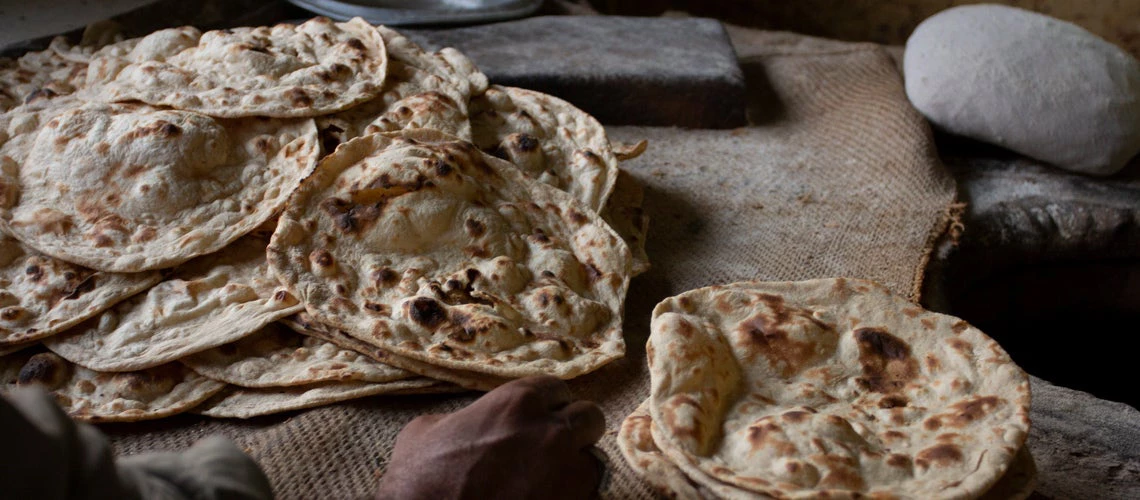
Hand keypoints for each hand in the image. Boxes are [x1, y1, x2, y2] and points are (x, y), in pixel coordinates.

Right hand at [375, 376, 605, 499]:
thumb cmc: (420, 476)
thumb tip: (471, 423)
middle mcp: (550, 431)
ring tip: (553, 481)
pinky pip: (589, 497)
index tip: (541, 418)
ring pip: (594, 461)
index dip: (549, 405)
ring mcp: (565, 473)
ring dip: (577, 468)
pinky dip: (574, 499)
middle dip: (575, 431)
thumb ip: (466, 417)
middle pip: (590, 418)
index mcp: (518, 401)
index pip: (557, 388)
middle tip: (554, 448)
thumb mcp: (430, 428)